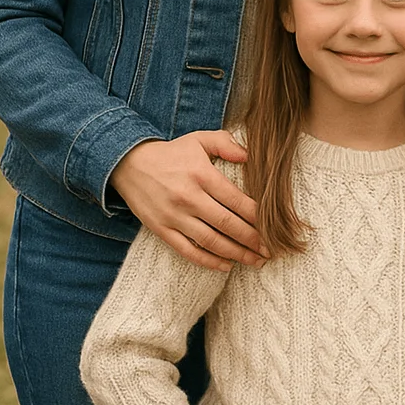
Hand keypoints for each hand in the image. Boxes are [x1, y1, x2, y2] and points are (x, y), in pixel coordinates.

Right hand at [111, 131, 266, 270]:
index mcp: (202, 175)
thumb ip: (226, 143)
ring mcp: (174, 216)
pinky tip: (226, 266)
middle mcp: (189, 198)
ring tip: (255, 261)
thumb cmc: (172, 153)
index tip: (274, 227)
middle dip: (252, 240)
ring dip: (236, 254)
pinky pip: (188, 251)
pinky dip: (208, 261)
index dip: (258, 216)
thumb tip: (250, 155)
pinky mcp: (161, 230)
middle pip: (227, 224)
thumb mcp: (199, 139)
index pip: (237, 200)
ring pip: (211, 241)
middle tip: (270, 250)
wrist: (129, 164)